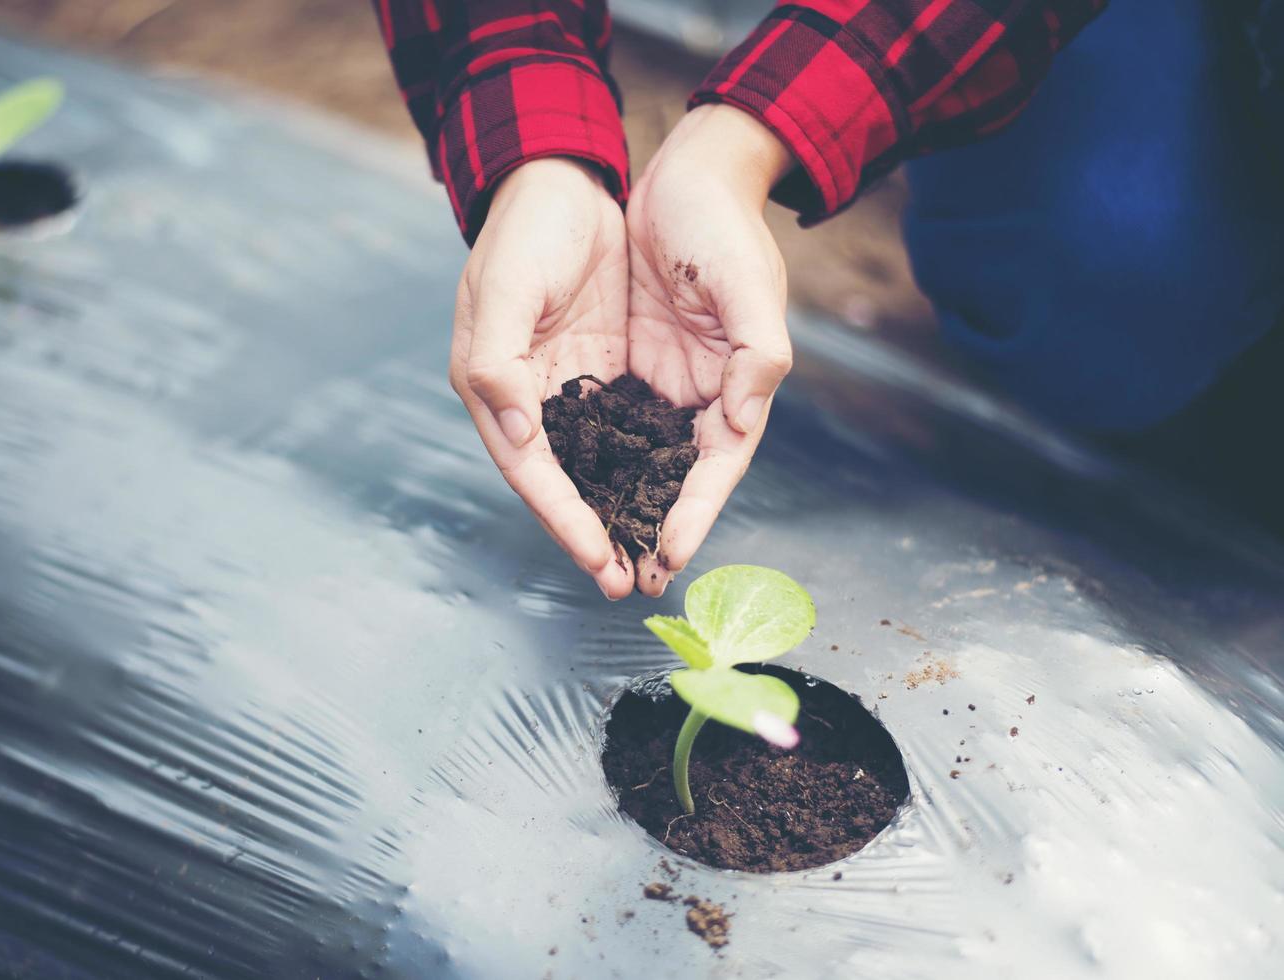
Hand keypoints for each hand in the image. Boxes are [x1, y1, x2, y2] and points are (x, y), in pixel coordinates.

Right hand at [450, 157, 636, 598]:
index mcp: (497, 386)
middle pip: (564, 483)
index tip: (598, 560)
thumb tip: (519, 433)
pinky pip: (627, 430)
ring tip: (653, 558)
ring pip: (598, 466)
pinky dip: (644, 466)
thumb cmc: (526, 229)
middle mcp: (531, 399)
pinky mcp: (604, 371)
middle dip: (594, 535)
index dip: (564, 520)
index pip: (533, 471)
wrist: (563, 179)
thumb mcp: (506, 286)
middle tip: (629, 583)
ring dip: (622, 511)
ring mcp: (569, 388)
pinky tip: (669, 496)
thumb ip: (501, 359)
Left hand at [625, 105, 796, 596]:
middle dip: (652, 529)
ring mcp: (661, 382)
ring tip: (596, 557)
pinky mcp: (626, 364)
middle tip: (625, 582)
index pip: (717, 465)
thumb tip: (742, 421)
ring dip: (618, 507)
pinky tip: (567, 490)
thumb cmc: (722, 223)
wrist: (686, 174)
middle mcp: (699, 395)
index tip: (668, 556)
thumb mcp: (748, 281)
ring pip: (637, 459)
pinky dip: (591, 458)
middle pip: (674, 477)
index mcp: (738, 384)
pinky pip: (604, 421)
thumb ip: (757, 352)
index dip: (695, 513)